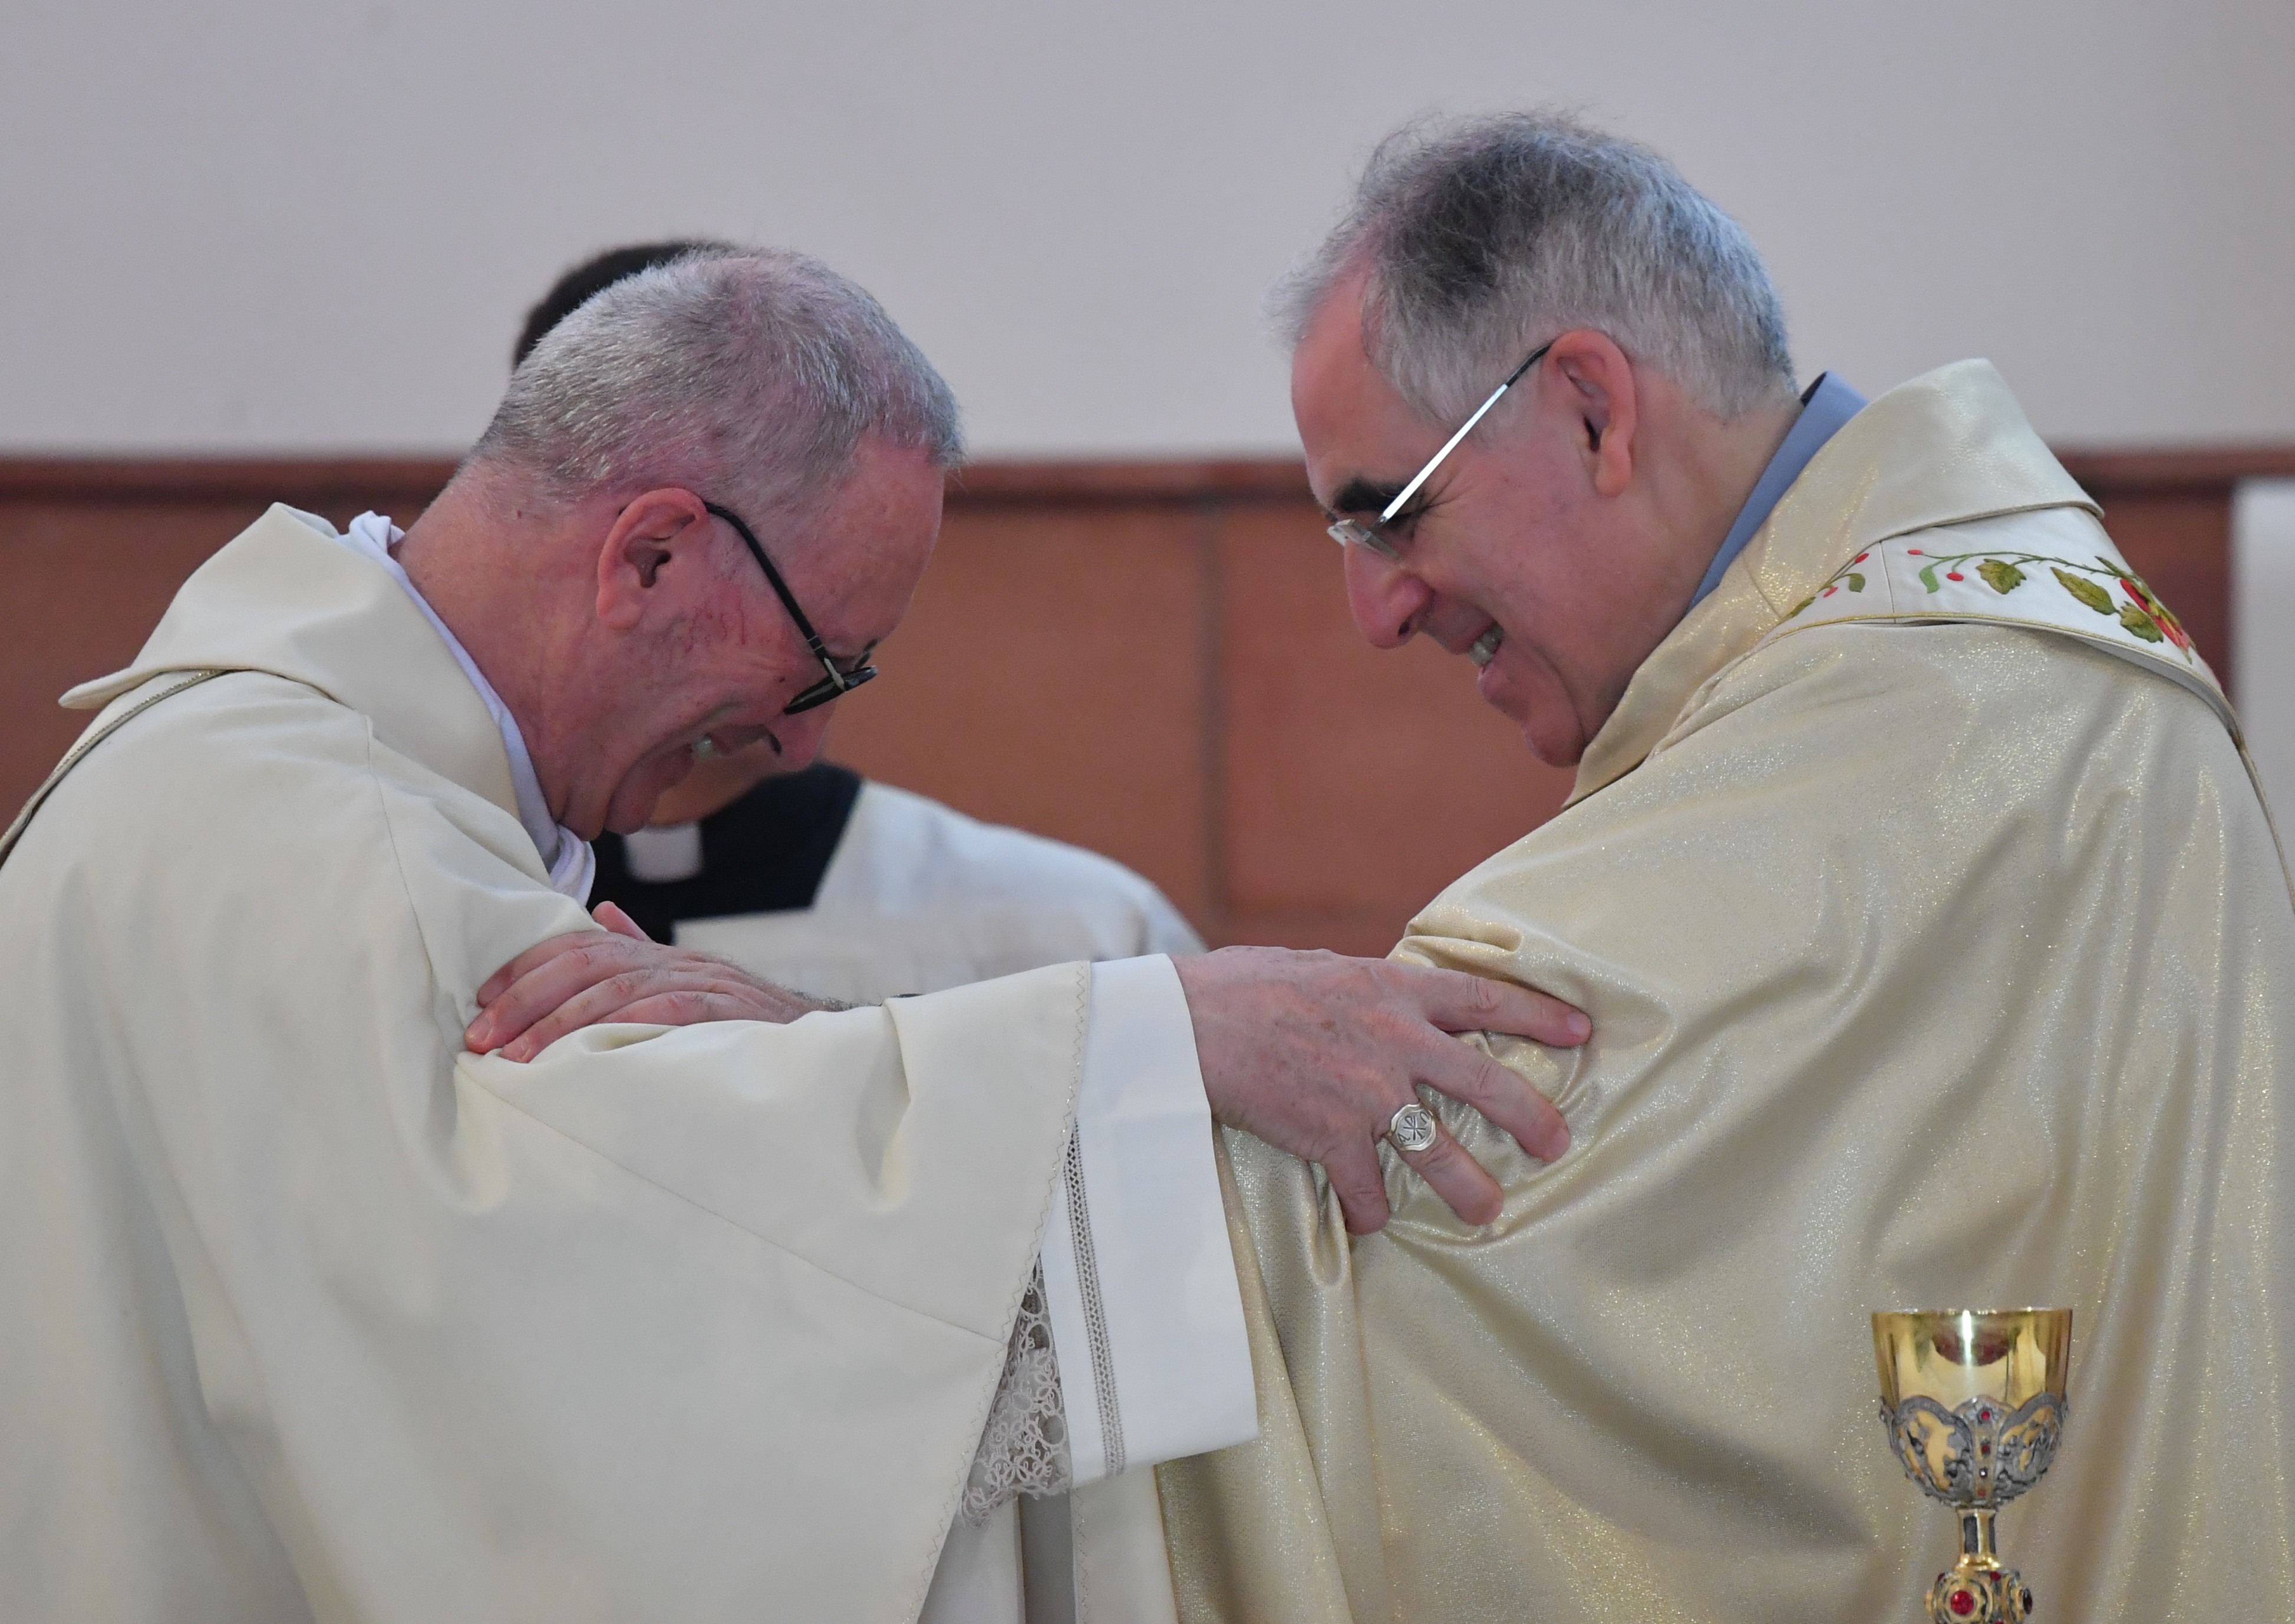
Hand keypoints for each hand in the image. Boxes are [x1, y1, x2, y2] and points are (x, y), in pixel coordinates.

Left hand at [465, 901, 833, 1060]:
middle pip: (587, 963)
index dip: (526, 967)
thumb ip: (642, 949)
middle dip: (526, 998)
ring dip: (558, 1023)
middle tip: (480, 1036)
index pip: (580, 946)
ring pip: (617, 989)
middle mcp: (675, 960)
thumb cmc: (744, 1022)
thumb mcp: (689, 982)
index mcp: (659, 954)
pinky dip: (625, 1027)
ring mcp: (703, 982)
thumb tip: (598, 913)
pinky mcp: (728, 1011)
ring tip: (514, 1059)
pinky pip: (669, 1011)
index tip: (481, 998)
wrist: (819, 1039)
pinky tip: (586, 1051)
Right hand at [1173, 946, 1586, 1234]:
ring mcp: (1367, 1092)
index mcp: (1392, 988)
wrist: (1186, 1024)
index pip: (1486, 999)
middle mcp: (1394, 1041)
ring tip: (1489, 1211)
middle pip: (1486, 1083)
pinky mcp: (1332, 1137)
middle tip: (1559, 1144)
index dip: (1541, 1014)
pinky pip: (1366, 1190)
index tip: (1582, 1031)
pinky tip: (1367, 1224)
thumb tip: (1385, 999)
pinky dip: (1367, 1213)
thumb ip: (1365, 989)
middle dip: (1532, 1116)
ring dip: (1470, 1187)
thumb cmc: (1240, 986)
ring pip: (1440, 1151)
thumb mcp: (1319, 968)